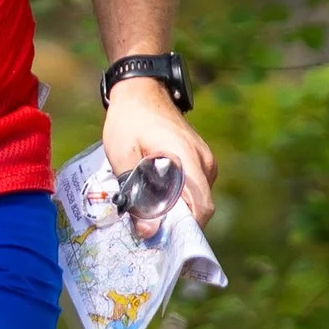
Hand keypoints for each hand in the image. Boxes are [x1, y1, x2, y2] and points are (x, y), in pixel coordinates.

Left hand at [103, 77, 214, 226]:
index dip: (185, 230)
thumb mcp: (123, 156)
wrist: (141, 89)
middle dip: (176, 224)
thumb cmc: (129, 120)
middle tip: (148, 231)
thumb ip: (137, 195)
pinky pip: (194, 188)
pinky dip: (177, 198)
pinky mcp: (199, 160)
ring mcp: (205, 160)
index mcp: (189, 160)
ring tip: (147, 211)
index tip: (163, 240)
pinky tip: (153, 196)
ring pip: (196, 200)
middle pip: (199, 208)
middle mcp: (204, 162)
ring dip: (175, 210)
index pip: (202, 208)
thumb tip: (148, 232)